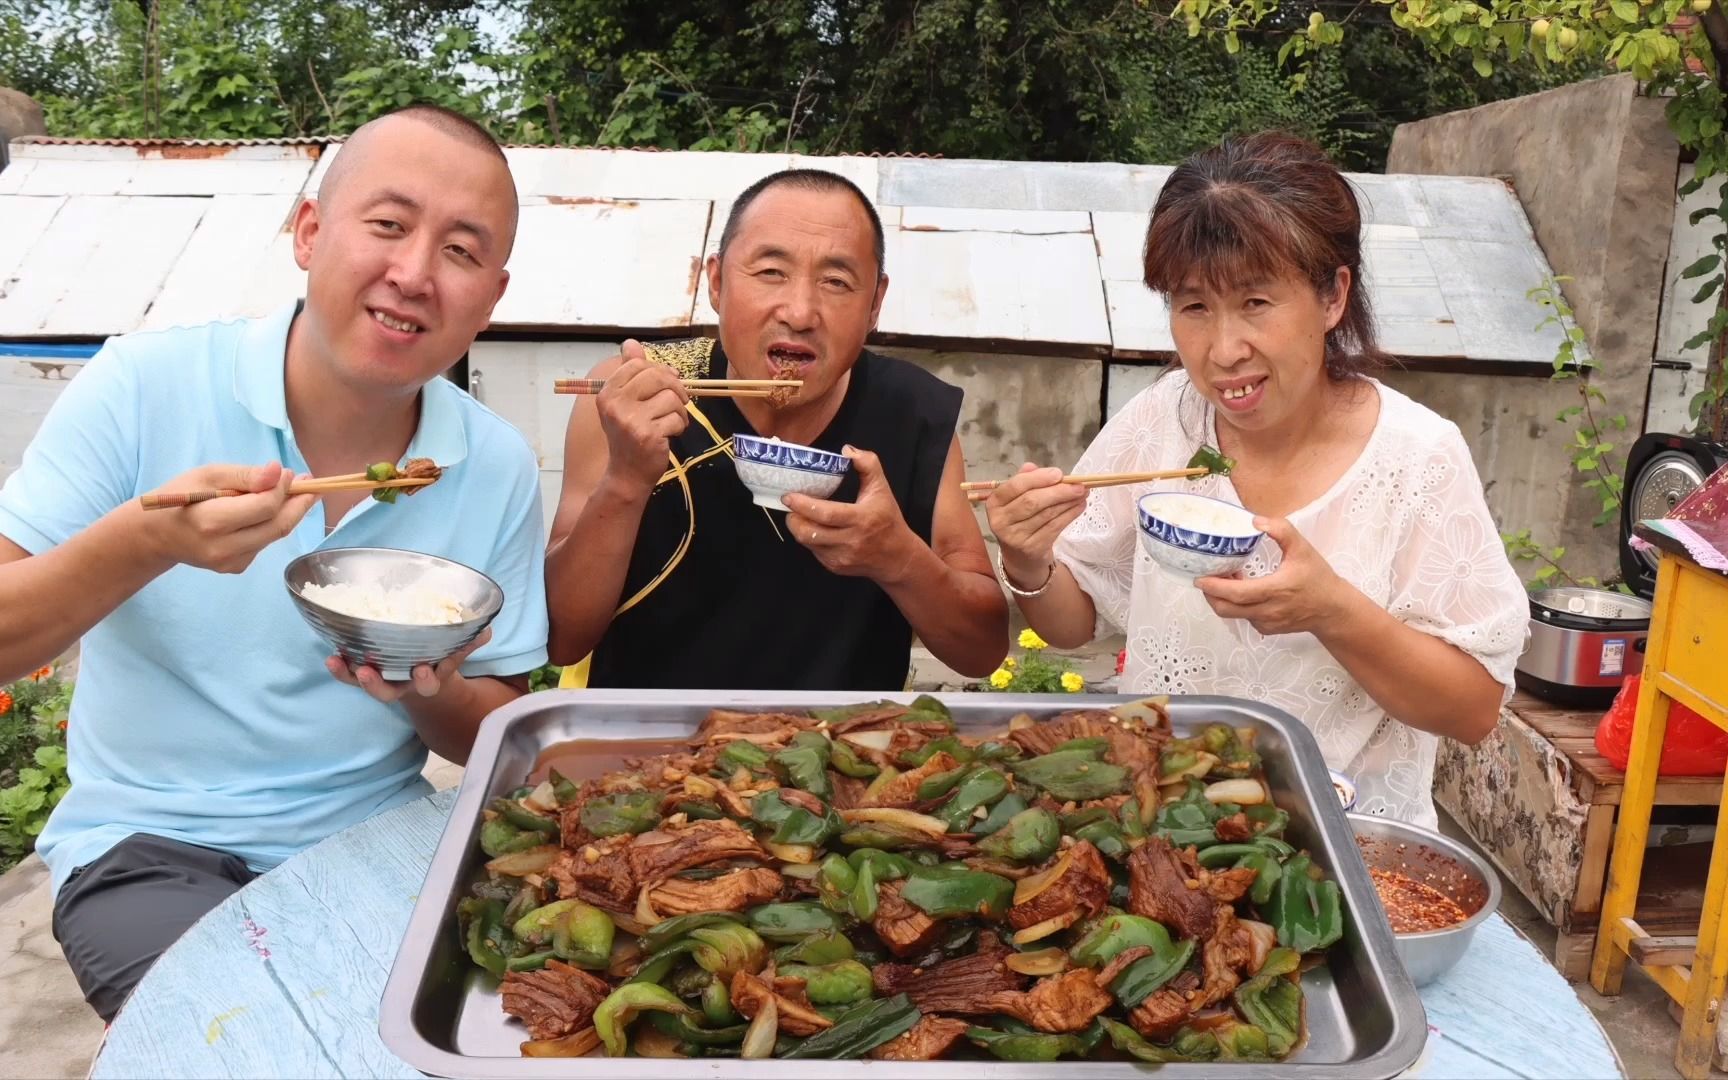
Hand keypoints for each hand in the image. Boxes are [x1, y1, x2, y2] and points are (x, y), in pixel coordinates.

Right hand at [141, 462, 315, 573]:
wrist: (158, 534)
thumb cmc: (181, 497)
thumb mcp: (207, 475)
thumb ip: (244, 475)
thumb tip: (278, 472)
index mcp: (212, 522)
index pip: (264, 507)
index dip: (283, 489)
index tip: (290, 473)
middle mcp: (224, 548)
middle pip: (278, 526)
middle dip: (299, 503)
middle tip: (311, 483)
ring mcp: (231, 562)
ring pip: (274, 535)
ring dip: (289, 513)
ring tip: (294, 492)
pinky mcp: (236, 568)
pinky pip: (264, 543)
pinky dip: (271, 525)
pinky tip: (266, 511)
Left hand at [326, 628, 491, 703]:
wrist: (423, 678)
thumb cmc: (440, 660)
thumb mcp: (455, 654)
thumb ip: (468, 643)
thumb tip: (485, 630)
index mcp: (428, 681)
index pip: (428, 684)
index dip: (426, 679)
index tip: (424, 669)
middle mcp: (401, 686)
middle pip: (387, 692)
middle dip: (376, 685)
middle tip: (366, 672)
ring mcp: (382, 680)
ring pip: (364, 683)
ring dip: (349, 675)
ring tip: (336, 661)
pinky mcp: (366, 671)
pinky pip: (350, 673)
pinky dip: (340, 666)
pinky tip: (331, 655)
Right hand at [596, 340, 689, 490]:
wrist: (627, 474)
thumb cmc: (629, 436)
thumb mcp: (625, 403)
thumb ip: (630, 372)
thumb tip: (631, 343)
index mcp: (607, 393)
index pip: (638, 365)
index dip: (659, 371)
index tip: (667, 382)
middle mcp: (615, 404)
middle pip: (657, 376)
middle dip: (675, 387)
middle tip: (678, 401)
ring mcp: (631, 420)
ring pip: (671, 397)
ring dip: (679, 410)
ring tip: (672, 421)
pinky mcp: (648, 434)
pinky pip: (676, 417)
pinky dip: (679, 426)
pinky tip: (671, 434)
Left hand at [784, 446, 916, 582]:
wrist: (896, 557)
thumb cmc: (887, 519)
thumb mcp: (881, 489)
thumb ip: (868, 464)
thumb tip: (847, 450)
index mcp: (861, 519)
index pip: (825, 514)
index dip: (803, 505)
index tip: (789, 496)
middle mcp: (850, 541)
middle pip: (808, 532)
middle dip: (793, 518)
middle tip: (790, 506)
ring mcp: (841, 557)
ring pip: (807, 543)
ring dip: (798, 528)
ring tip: (799, 515)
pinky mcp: (835, 566)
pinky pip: (813, 551)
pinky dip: (809, 538)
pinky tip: (814, 528)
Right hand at [982, 463, 1086, 585]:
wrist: (1020, 556)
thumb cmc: (1019, 520)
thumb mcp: (1016, 499)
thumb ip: (1024, 481)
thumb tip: (1033, 467)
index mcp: (995, 503)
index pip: (1015, 486)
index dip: (1038, 478)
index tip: (1059, 473)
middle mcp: (1001, 521)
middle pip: (1032, 501)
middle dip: (1058, 491)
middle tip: (1079, 485)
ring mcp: (1015, 537)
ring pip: (1046, 514)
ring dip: (1068, 502)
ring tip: (1083, 493)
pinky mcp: (1032, 548)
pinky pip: (1055, 527)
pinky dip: (1070, 515)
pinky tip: (1080, 506)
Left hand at [1194, 517, 1351, 635]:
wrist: (1332, 609)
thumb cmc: (1318, 577)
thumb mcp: (1302, 548)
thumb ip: (1281, 530)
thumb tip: (1255, 521)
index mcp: (1275, 590)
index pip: (1237, 594)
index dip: (1215, 587)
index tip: (1200, 578)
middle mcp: (1268, 611)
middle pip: (1226, 609)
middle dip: (1210, 595)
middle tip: (1204, 578)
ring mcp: (1266, 623)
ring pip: (1233, 615)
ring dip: (1223, 599)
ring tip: (1224, 581)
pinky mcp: (1267, 629)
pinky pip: (1244, 618)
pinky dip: (1236, 606)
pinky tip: (1241, 591)